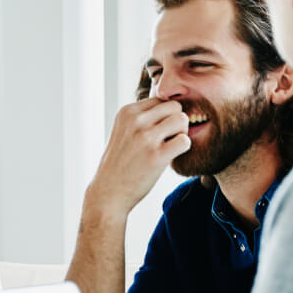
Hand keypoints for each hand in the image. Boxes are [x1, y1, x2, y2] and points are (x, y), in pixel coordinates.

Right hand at [86, 98, 190, 217]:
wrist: (108, 192)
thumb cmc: (119, 164)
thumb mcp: (123, 132)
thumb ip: (142, 118)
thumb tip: (173, 108)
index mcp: (126, 112)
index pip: (161, 100)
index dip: (165, 115)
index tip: (159, 131)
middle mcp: (135, 121)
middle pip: (175, 106)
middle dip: (177, 121)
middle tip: (169, 139)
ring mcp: (145, 138)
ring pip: (182, 120)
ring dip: (182, 133)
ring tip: (170, 147)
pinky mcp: (156, 156)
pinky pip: (185, 141)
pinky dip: (184, 149)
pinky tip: (171, 156)